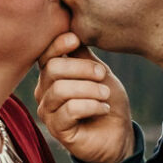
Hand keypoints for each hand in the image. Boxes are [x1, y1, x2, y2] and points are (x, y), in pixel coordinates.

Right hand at [36, 32, 134, 162]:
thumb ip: (83, 54)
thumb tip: (72, 28)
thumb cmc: (106, 100)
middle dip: (82, 69)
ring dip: (89, 89)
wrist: (118, 134)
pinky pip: (70, 110)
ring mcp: (48, 112)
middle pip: (53, 70)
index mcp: (52, 75)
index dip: (58, 44)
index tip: (76, 40)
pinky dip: (91, 105)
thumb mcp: (98, 72)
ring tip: (105, 94)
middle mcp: (45, 92)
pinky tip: (103, 108)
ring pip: (61, 90)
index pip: (45, 54)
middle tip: (103, 75)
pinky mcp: (57, 130)